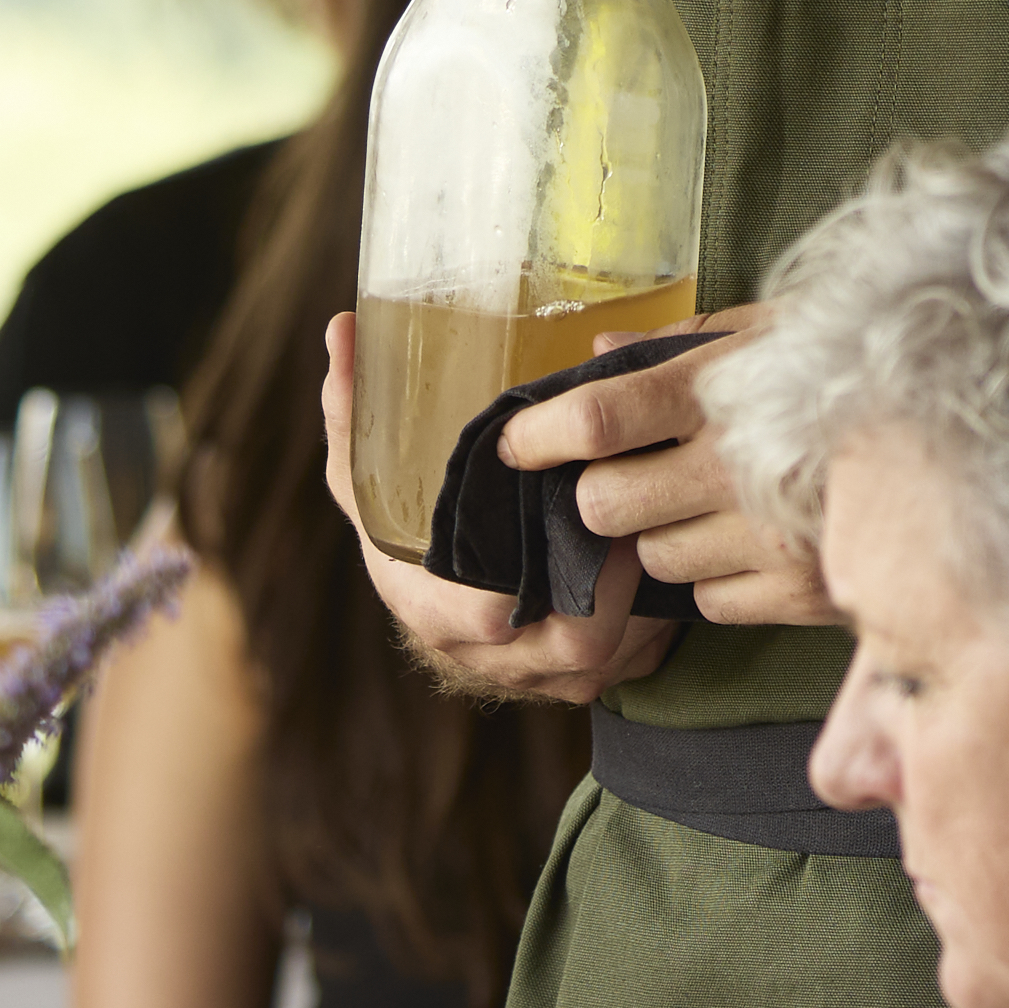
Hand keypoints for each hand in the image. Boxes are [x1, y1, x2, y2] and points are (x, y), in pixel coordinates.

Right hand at [323, 314, 676, 703]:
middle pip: (570, 642)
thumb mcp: (369, 477)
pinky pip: (631, 662)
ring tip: (658, 536)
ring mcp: (535, 674)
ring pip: (608, 656)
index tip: (573, 516)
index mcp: (430, 606)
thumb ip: (354, 412)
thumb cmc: (407, 531)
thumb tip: (343, 327)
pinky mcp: (577, 680)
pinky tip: (665, 574)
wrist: (434, 603)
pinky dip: (653, 624)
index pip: (483, 615)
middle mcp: (485, 654)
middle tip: (636, 519)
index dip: (532, 576)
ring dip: (641, 604)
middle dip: (612, 587)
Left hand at [494, 309, 831, 631]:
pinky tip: (750, 542)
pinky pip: (708, 603)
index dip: (538, 437)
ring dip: (661, 539)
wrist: (969, 427)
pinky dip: (715, 580)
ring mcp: (770, 536)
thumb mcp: (768, 329)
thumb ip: (674, 347)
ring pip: (653, 560)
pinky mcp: (800, 590)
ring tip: (709, 506)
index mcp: (724, 387)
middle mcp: (739, 465)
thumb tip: (591, 357)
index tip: (516, 446)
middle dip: (602, 497)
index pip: (597, 420)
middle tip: (630, 478)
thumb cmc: (853, 365)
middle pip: (605, 506)